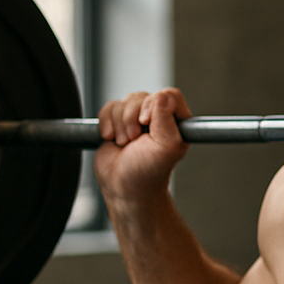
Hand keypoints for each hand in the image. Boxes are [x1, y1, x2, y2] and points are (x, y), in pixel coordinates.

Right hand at [93, 87, 190, 205]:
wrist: (123, 187)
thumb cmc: (147, 174)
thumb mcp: (166, 147)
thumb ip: (167, 119)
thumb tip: (162, 96)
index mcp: (177, 122)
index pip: (169, 95)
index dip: (153, 106)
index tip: (147, 124)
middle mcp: (158, 118)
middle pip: (142, 97)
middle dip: (132, 120)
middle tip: (134, 140)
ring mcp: (137, 118)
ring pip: (124, 102)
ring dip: (119, 125)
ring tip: (125, 143)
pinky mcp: (118, 121)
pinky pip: (109, 107)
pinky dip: (106, 123)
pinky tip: (111, 138)